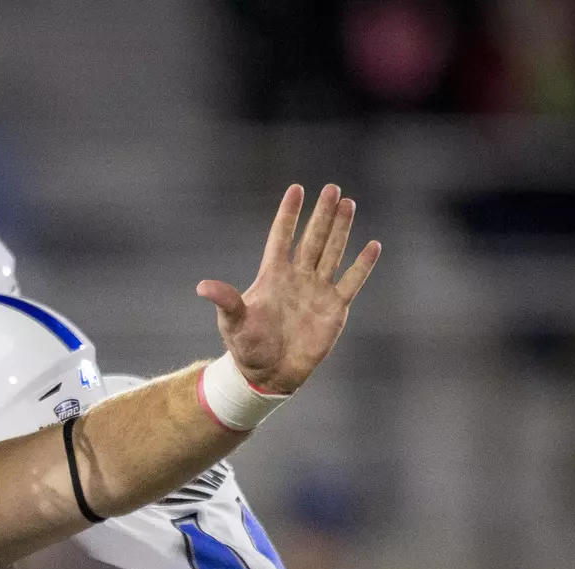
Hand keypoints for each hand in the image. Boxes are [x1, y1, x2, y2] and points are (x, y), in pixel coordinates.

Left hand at [196, 184, 380, 394]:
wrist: (268, 374)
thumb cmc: (247, 347)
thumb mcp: (233, 323)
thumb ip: (225, 301)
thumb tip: (202, 288)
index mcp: (272, 276)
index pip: (281, 237)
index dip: (289, 215)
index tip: (296, 189)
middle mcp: (297, 278)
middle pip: (312, 238)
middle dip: (322, 214)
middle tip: (332, 188)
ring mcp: (317, 290)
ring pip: (332, 252)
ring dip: (341, 229)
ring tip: (348, 203)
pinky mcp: (334, 308)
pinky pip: (351, 282)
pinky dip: (362, 265)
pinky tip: (372, 245)